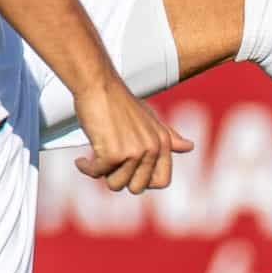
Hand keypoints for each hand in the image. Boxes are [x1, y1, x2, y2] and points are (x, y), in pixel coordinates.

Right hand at [71, 81, 196, 193]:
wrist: (99, 85)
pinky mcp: (112, 154)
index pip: (162, 181)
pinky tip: (82, 160)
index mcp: (163, 143)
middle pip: (137, 187)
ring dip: (102, 174)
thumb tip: (189, 146)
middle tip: (109, 164)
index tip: (130, 174)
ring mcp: (133, 153)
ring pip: (116, 184)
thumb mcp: (151, 118)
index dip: (144, 182)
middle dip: (120, 179)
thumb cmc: (121, 101)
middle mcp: (151, 149)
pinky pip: (96, 174)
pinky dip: (86, 168)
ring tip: (96, 157)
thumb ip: (169, 136)